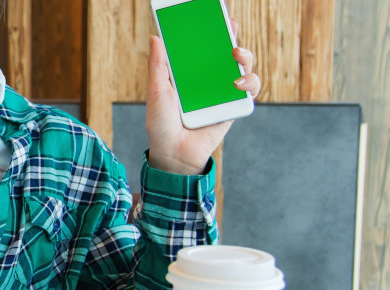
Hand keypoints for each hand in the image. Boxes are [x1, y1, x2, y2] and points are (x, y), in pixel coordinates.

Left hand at [145, 20, 260, 174]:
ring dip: (245, 57)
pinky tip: (237, 82)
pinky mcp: (233, 108)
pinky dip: (249, 82)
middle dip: (232, 38)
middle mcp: (208, 83)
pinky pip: (248, 91)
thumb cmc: (162, 126)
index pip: (203, 49)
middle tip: (229, 28)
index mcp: (189, 76)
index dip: (212, 33)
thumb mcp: (157, 92)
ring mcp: (222, 95)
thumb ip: (158, 66)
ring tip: (236, 55)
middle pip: (226, 55)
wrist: (174, 155)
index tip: (215, 17)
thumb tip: (156, 37)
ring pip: (242, 69)